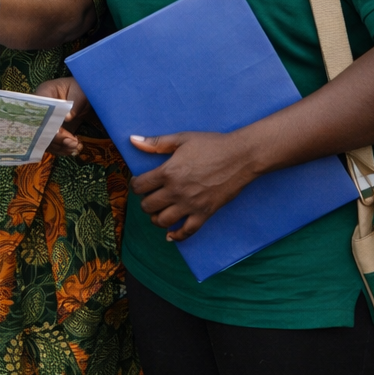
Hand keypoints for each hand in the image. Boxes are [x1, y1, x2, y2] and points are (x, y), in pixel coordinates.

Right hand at [35, 77, 88, 156]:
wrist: (84, 95)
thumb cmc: (81, 89)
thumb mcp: (80, 94)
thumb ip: (74, 105)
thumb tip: (67, 118)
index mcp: (43, 94)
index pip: (37, 110)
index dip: (46, 123)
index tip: (60, 131)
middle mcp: (39, 110)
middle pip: (39, 128)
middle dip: (55, 138)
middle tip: (72, 142)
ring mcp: (44, 122)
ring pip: (44, 139)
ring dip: (60, 146)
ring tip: (76, 147)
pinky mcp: (51, 131)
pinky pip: (51, 143)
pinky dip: (62, 149)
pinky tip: (74, 149)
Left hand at [129, 131, 259, 240]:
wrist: (241, 156)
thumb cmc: (212, 144)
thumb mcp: (182, 138)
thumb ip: (156, 143)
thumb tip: (132, 140)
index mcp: (168, 172)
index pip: (140, 186)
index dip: (136, 185)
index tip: (139, 184)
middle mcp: (176, 191)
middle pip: (148, 206)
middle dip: (145, 202)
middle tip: (151, 197)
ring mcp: (191, 204)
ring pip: (163, 221)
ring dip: (156, 218)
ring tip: (159, 211)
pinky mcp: (205, 213)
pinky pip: (187, 231)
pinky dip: (177, 236)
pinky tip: (171, 235)